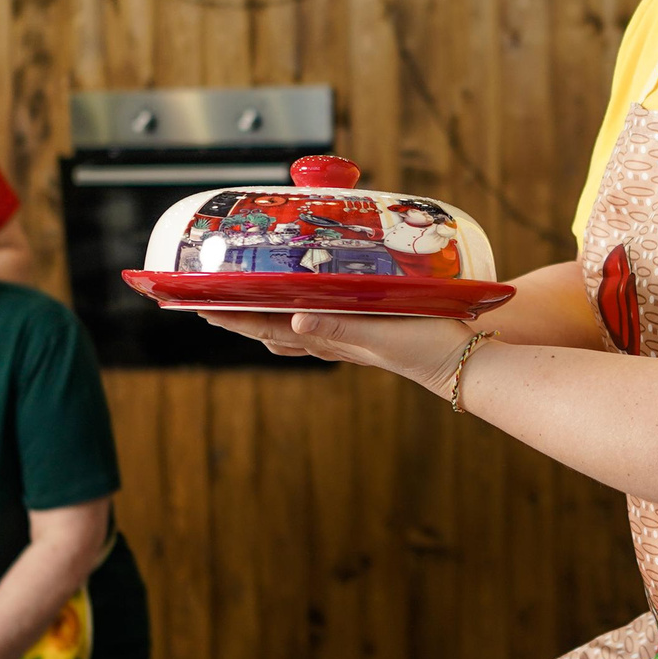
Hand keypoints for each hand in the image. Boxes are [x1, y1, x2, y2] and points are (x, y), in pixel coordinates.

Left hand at [199, 311, 474, 396]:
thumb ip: (339, 328)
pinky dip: (295, 307)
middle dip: (236, 313)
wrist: (460, 362)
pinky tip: (300, 296)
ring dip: (261, 312)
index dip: (231, 317)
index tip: (196, 305)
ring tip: (238, 296)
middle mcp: (328, 339)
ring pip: (288, 325)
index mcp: (327, 340)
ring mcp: (344, 335)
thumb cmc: (423, 348)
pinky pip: (316, 316)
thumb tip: (296, 324)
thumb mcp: (380, 336)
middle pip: (268, 327)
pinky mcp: (362, 326)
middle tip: (205, 296)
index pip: (266, 328)